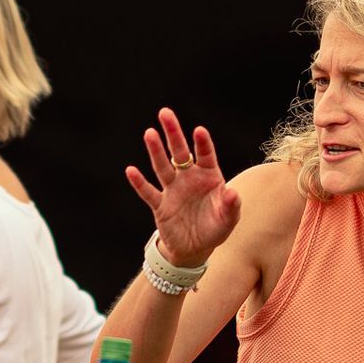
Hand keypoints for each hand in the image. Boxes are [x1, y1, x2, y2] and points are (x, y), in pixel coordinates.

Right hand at [123, 107, 241, 267]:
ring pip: (162, 167)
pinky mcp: (160, 206)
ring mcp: (173, 190)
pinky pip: (149, 192)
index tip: (198, 131)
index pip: (205, 155)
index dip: (202, 144)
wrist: (194, 249)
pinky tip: (131, 171)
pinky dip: (140, 183)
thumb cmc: (214, 229)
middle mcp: (189, 179)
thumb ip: (231, 206)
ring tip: (149, 133)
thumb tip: (232, 193)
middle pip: (179, 153)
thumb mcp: (228, 220)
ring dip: (156, 151)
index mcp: (209, 177)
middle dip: (173, 133)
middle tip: (165, 113)